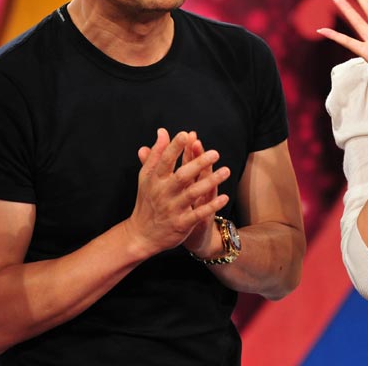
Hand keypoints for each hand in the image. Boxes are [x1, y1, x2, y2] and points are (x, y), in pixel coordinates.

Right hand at [128, 128, 229, 257]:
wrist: (140, 235)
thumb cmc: (147, 200)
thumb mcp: (147, 177)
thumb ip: (156, 154)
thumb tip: (162, 131)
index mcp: (155, 180)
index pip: (165, 161)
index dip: (174, 147)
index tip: (186, 134)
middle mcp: (163, 193)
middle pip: (182, 176)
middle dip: (198, 164)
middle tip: (215, 153)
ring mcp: (173, 209)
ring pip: (193, 193)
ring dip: (210, 182)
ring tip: (227, 171)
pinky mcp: (181, 224)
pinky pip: (198, 214)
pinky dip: (211, 206)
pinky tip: (225, 198)